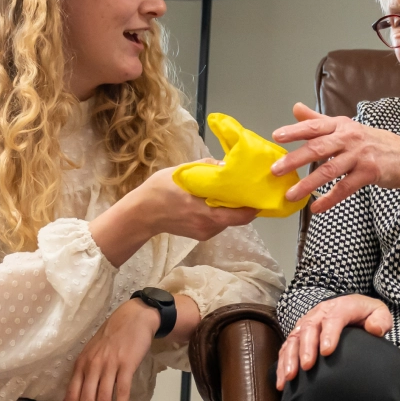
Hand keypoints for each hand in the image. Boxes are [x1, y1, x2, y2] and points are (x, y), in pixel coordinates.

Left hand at [66, 299, 157, 400]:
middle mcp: (92, 365)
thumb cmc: (114, 337)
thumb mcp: (93, 352)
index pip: (72, 395)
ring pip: (103, 399)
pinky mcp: (126, 365)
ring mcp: (109, 365)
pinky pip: (121, 391)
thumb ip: (86, 371)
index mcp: (81, 364)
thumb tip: (82, 396)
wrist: (134, 318)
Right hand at [130, 161, 260, 239]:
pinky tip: (215, 202)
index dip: (252, 206)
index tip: (258, 193)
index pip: (239, 215)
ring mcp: (204, 233)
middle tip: (247, 190)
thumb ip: (206, 167)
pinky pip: (218, 224)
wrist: (142, 213)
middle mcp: (207, 226)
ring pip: (228, 221)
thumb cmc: (159, 190)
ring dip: (231, 209)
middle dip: (243, 205)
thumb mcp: (182, 173)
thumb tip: (226, 164)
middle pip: (236, 218)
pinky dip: (221, 213)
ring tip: (231, 193)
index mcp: (204, 211)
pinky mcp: (201, 235)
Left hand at [270, 104, 399, 214]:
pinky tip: (316, 208)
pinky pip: (345, 188)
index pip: (314, 127)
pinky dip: (329, 199)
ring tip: (291, 195)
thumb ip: (318, 120)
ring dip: (308, 184)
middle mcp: (349, 138)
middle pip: (318, 148)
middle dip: (295, 159)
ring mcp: (360, 155)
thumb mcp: (346, 127)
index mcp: (341, 125)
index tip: (277, 137)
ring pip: (329, 171)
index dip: (295, 131)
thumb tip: (295, 108)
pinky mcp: (369, 173)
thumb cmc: (372, 142)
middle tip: (276, 170)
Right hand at [276, 294, 392, 389]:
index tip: (327, 352)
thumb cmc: (367, 315)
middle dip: (306, 348)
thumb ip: (381, 320)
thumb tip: (375, 329)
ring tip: (290, 376)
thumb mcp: (379, 313)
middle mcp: (320, 313)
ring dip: (290, 357)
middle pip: (309, 327)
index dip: (329, 334)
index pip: (334, 318)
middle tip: (308, 366)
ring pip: (294, 338)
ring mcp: (307, 324)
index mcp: (341, 306)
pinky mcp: (299, 335)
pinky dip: (282, 364)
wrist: (352, 309)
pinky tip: (282, 383)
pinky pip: (286, 348)